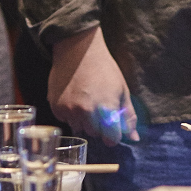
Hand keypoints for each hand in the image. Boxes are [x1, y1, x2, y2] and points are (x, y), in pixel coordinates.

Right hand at [48, 27, 138, 146]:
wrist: (78, 50)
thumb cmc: (104, 69)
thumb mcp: (122, 90)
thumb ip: (128, 116)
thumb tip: (134, 138)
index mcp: (107, 109)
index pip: (112, 139)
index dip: (113, 133)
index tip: (112, 124)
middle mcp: (87, 113)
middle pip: (95, 134)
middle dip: (99, 125)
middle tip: (98, 105)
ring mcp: (70, 111)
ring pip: (79, 128)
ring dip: (84, 120)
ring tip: (86, 100)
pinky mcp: (56, 107)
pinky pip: (65, 120)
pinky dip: (70, 113)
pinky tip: (74, 97)